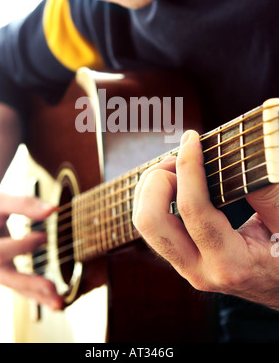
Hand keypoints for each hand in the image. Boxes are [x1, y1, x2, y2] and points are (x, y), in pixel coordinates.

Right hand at [0, 184, 62, 309]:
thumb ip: (23, 204)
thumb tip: (52, 209)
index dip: (20, 245)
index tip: (43, 236)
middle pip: (3, 276)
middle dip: (29, 284)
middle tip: (52, 289)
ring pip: (11, 284)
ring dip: (35, 294)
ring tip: (58, 303)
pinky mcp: (0, 270)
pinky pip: (16, 283)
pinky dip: (33, 291)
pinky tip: (50, 297)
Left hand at [133, 130, 278, 309]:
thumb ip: (265, 192)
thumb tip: (233, 156)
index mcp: (231, 264)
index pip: (193, 209)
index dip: (188, 167)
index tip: (192, 138)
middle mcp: (199, 270)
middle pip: (150, 221)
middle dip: (158, 179)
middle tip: (181, 158)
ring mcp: (186, 266)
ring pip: (144, 223)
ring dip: (152, 186)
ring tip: (178, 166)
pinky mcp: (182, 258)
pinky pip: (153, 225)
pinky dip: (155, 195)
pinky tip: (176, 180)